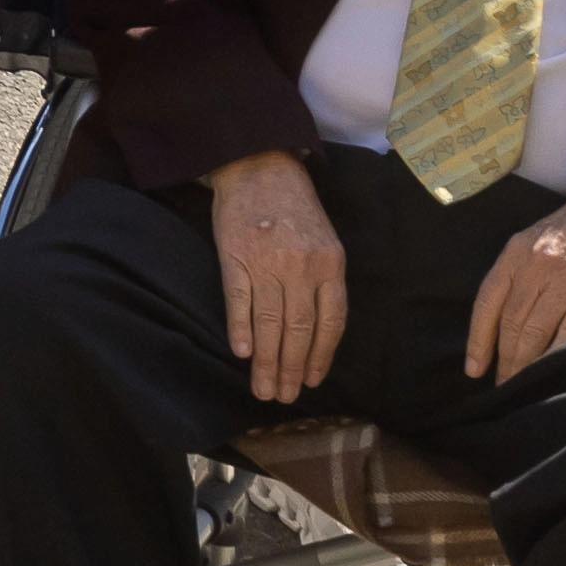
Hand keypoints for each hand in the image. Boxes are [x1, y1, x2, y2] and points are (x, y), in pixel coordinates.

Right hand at [204, 149, 344, 406]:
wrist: (259, 168)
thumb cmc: (294, 208)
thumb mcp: (325, 240)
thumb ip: (324, 280)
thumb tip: (317, 329)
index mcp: (330, 264)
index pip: (330, 321)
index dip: (321, 355)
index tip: (312, 381)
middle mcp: (301, 267)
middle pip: (299, 329)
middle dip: (292, 368)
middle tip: (284, 397)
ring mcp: (266, 262)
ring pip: (270, 323)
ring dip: (267, 361)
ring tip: (263, 389)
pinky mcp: (235, 257)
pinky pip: (239, 301)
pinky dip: (241, 329)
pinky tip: (242, 353)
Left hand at [466, 181, 565, 384]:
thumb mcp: (538, 238)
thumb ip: (520, 271)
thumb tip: (505, 315)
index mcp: (516, 253)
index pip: (487, 302)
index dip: (478, 340)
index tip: (474, 368)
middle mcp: (535, 267)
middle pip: (510, 323)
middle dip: (504, 359)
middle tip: (504, 387)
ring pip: (536, 331)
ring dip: (526, 363)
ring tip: (522, 385)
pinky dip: (558, 354)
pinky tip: (553, 371)